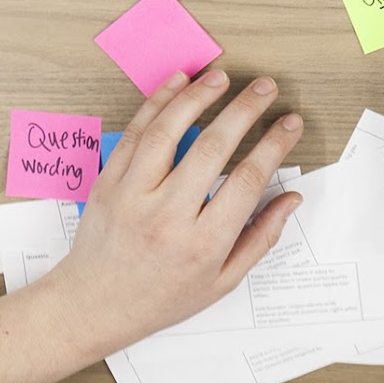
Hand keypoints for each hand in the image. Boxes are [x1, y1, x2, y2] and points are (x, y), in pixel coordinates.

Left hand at [41, 69, 304, 348]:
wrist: (93, 305)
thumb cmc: (161, 297)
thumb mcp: (222, 281)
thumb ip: (260, 237)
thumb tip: (291, 198)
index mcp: (202, 243)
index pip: (248, 180)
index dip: (275, 146)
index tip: (290, 123)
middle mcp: (167, 216)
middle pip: (212, 148)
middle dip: (244, 110)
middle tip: (266, 87)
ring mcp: (133, 196)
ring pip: (168, 132)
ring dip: (198, 98)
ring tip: (223, 77)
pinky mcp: (108, 182)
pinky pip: (135, 134)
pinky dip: (157, 103)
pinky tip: (178, 83)